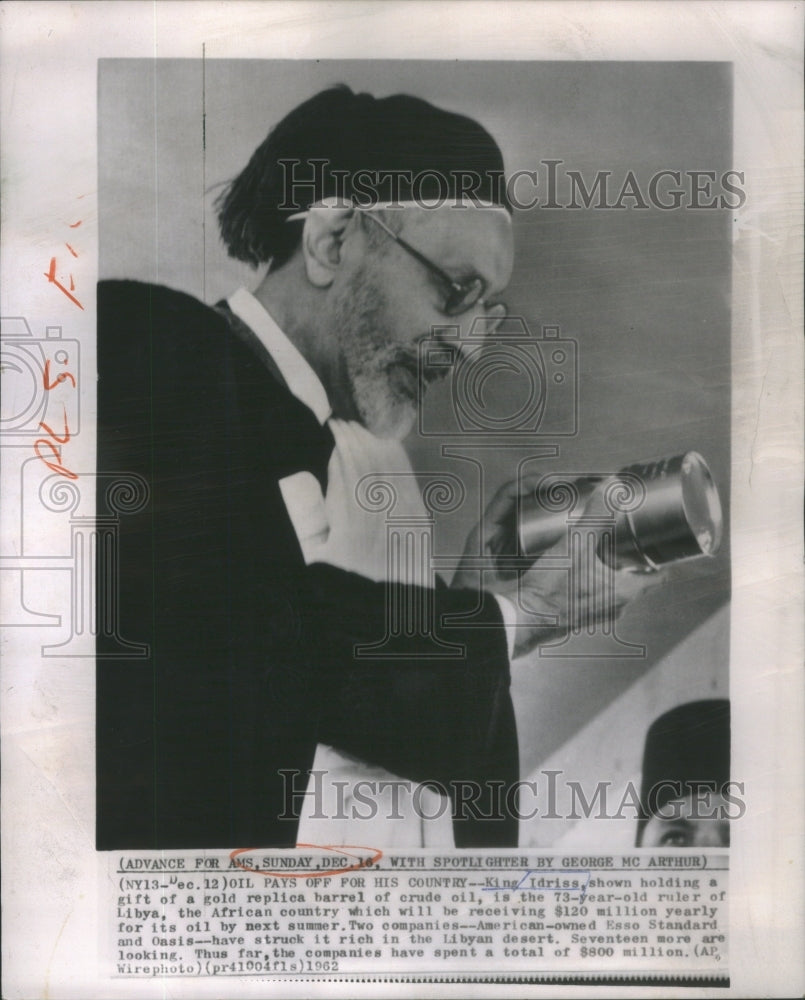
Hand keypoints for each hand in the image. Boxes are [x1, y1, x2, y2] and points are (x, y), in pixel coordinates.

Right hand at [454, 475, 662, 658]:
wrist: (520, 618)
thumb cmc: (550, 591)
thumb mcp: (575, 546)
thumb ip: (595, 516)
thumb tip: (611, 488)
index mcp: (624, 591)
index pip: (662, 575)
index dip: (668, 557)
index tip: (670, 541)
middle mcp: (615, 605)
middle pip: (638, 578)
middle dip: (636, 556)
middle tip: (634, 535)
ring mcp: (596, 612)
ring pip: (616, 586)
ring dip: (614, 567)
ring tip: (606, 545)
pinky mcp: (578, 613)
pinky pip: (595, 592)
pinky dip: (594, 577)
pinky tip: (580, 564)